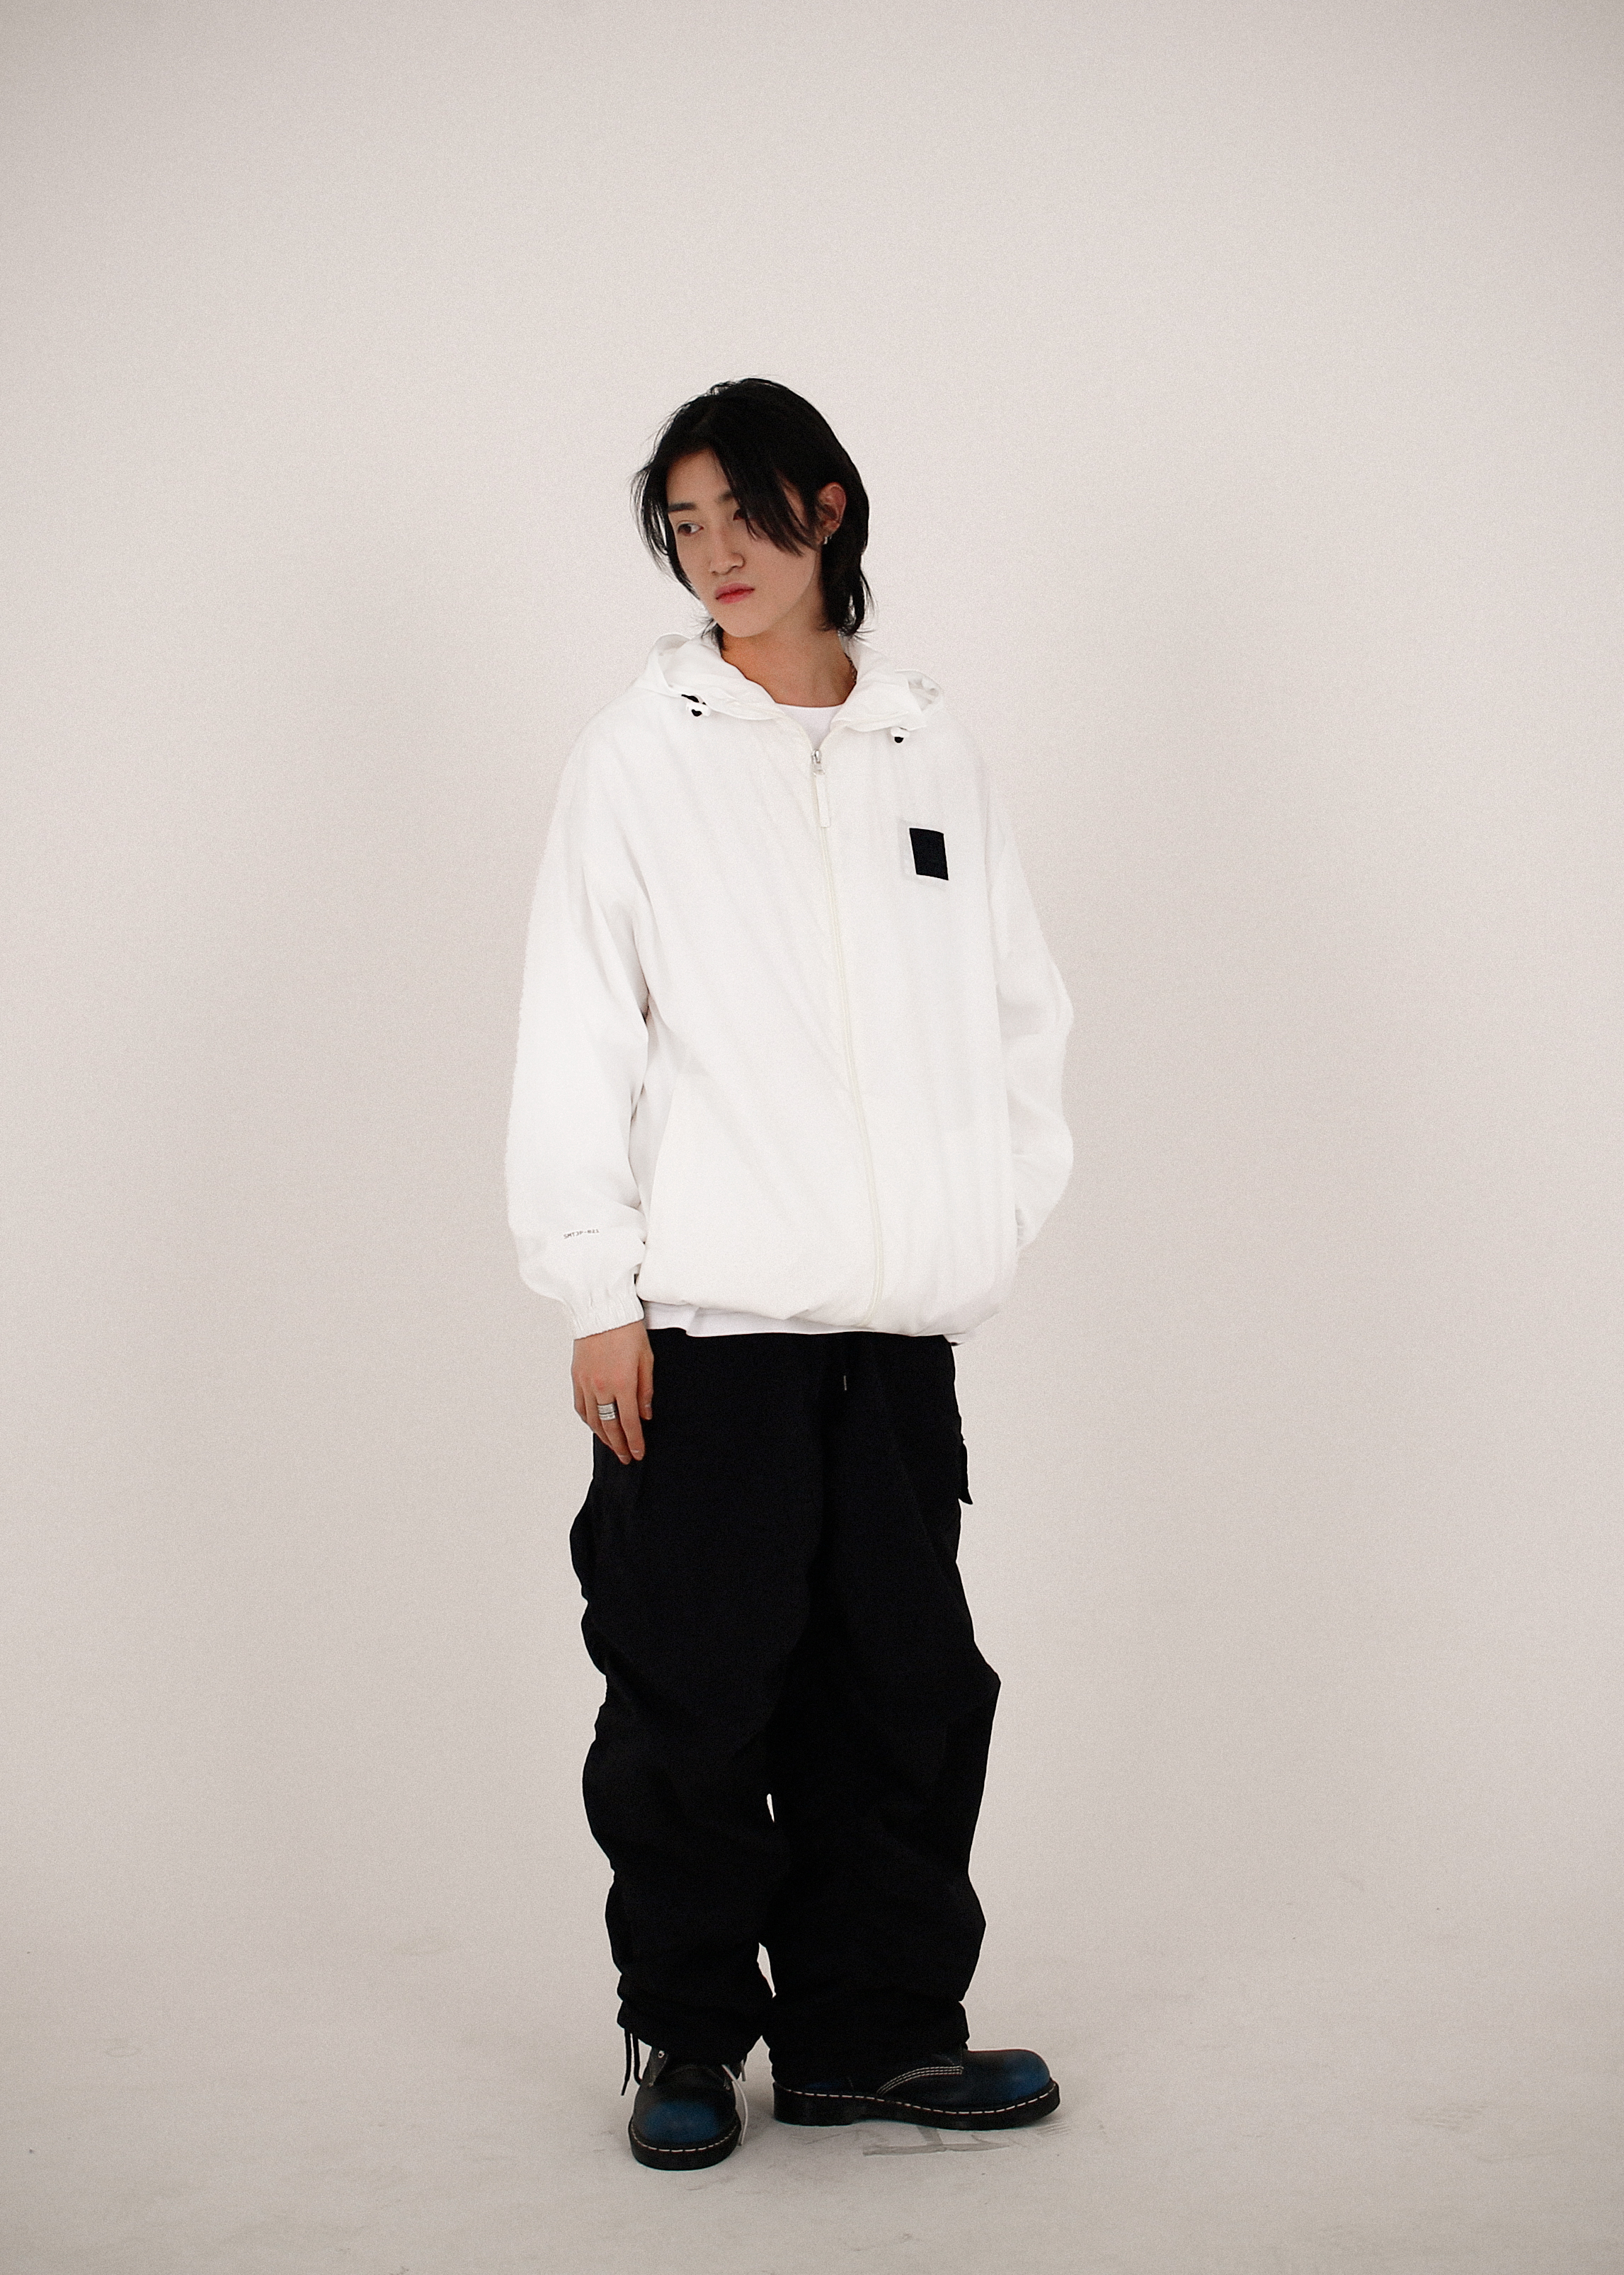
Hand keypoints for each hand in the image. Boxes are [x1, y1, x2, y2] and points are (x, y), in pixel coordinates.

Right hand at [572, 1320, 654, 1463]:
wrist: (601, 1310)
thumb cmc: (627, 1330)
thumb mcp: (646, 1359)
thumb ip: (646, 1390)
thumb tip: (646, 1415)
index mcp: (622, 1383)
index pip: (629, 1422)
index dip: (634, 1441)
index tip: (638, 1454)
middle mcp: (602, 1387)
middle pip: (610, 1426)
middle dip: (619, 1445)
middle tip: (626, 1458)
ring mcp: (586, 1383)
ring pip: (593, 1420)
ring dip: (603, 1437)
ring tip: (612, 1447)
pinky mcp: (576, 1377)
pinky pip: (580, 1406)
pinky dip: (588, 1420)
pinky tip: (595, 1426)